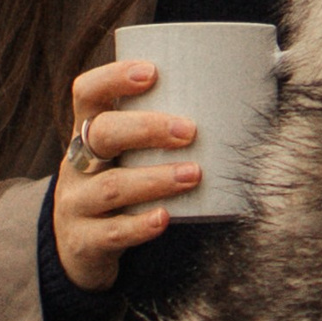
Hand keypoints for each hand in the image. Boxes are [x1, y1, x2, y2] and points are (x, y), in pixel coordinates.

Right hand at [54, 60, 199, 292]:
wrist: (81, 248)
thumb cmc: (122, 185)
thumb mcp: (127, 155)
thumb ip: (164, 129)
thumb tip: (245, 93)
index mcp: (87, 132)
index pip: (88, 93)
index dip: (114, 78)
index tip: (152, 72)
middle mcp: (76, 164)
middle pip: (100, 135)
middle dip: (146, 129)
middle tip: (189, 131)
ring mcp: (76, 204)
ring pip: (110, 187)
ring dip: (155, 178)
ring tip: (194, 174)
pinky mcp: (84, 242)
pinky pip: (111, 233)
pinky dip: (140, 225)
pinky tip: (165, 217)